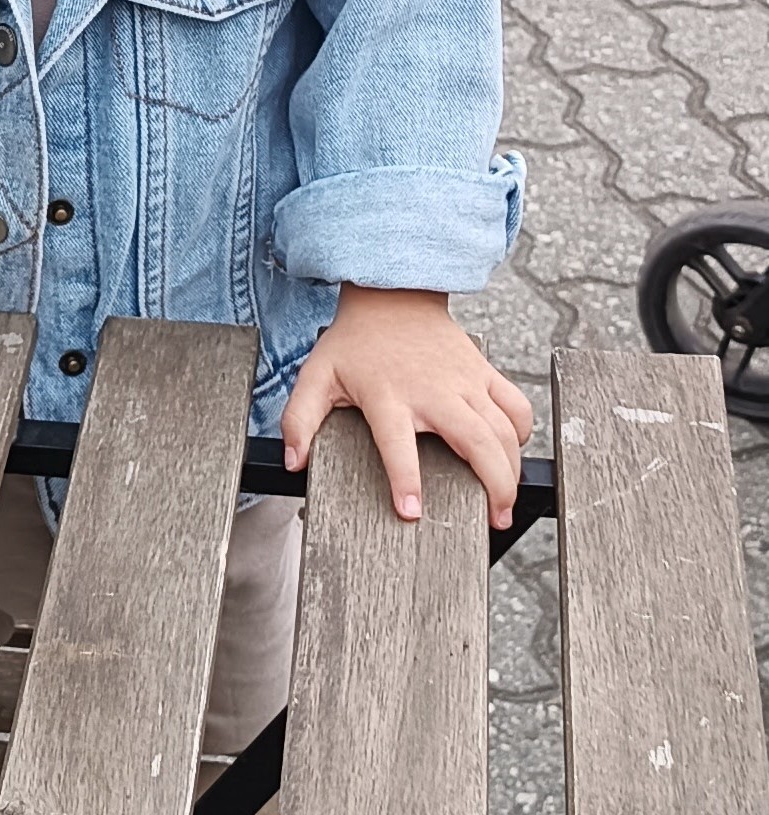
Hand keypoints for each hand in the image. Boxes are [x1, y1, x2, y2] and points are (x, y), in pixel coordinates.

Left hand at [282, 286, 531, 527]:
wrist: (392, 295)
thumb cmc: (355, 341)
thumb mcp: (316, 376)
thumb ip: (300, 420)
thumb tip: (292, 460)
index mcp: (389, 397)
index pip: (398, 446)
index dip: (406, 480)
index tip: (412, 512)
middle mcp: (434, 391)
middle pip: (476, 442)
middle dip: (494, 485)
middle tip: (494, 519)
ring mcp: (464, 381)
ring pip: (503, 429)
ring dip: (512, 468)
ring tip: (507, 501)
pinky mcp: (484, 372)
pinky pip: (516, 404)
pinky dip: (522, 431)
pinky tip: (513, 452)